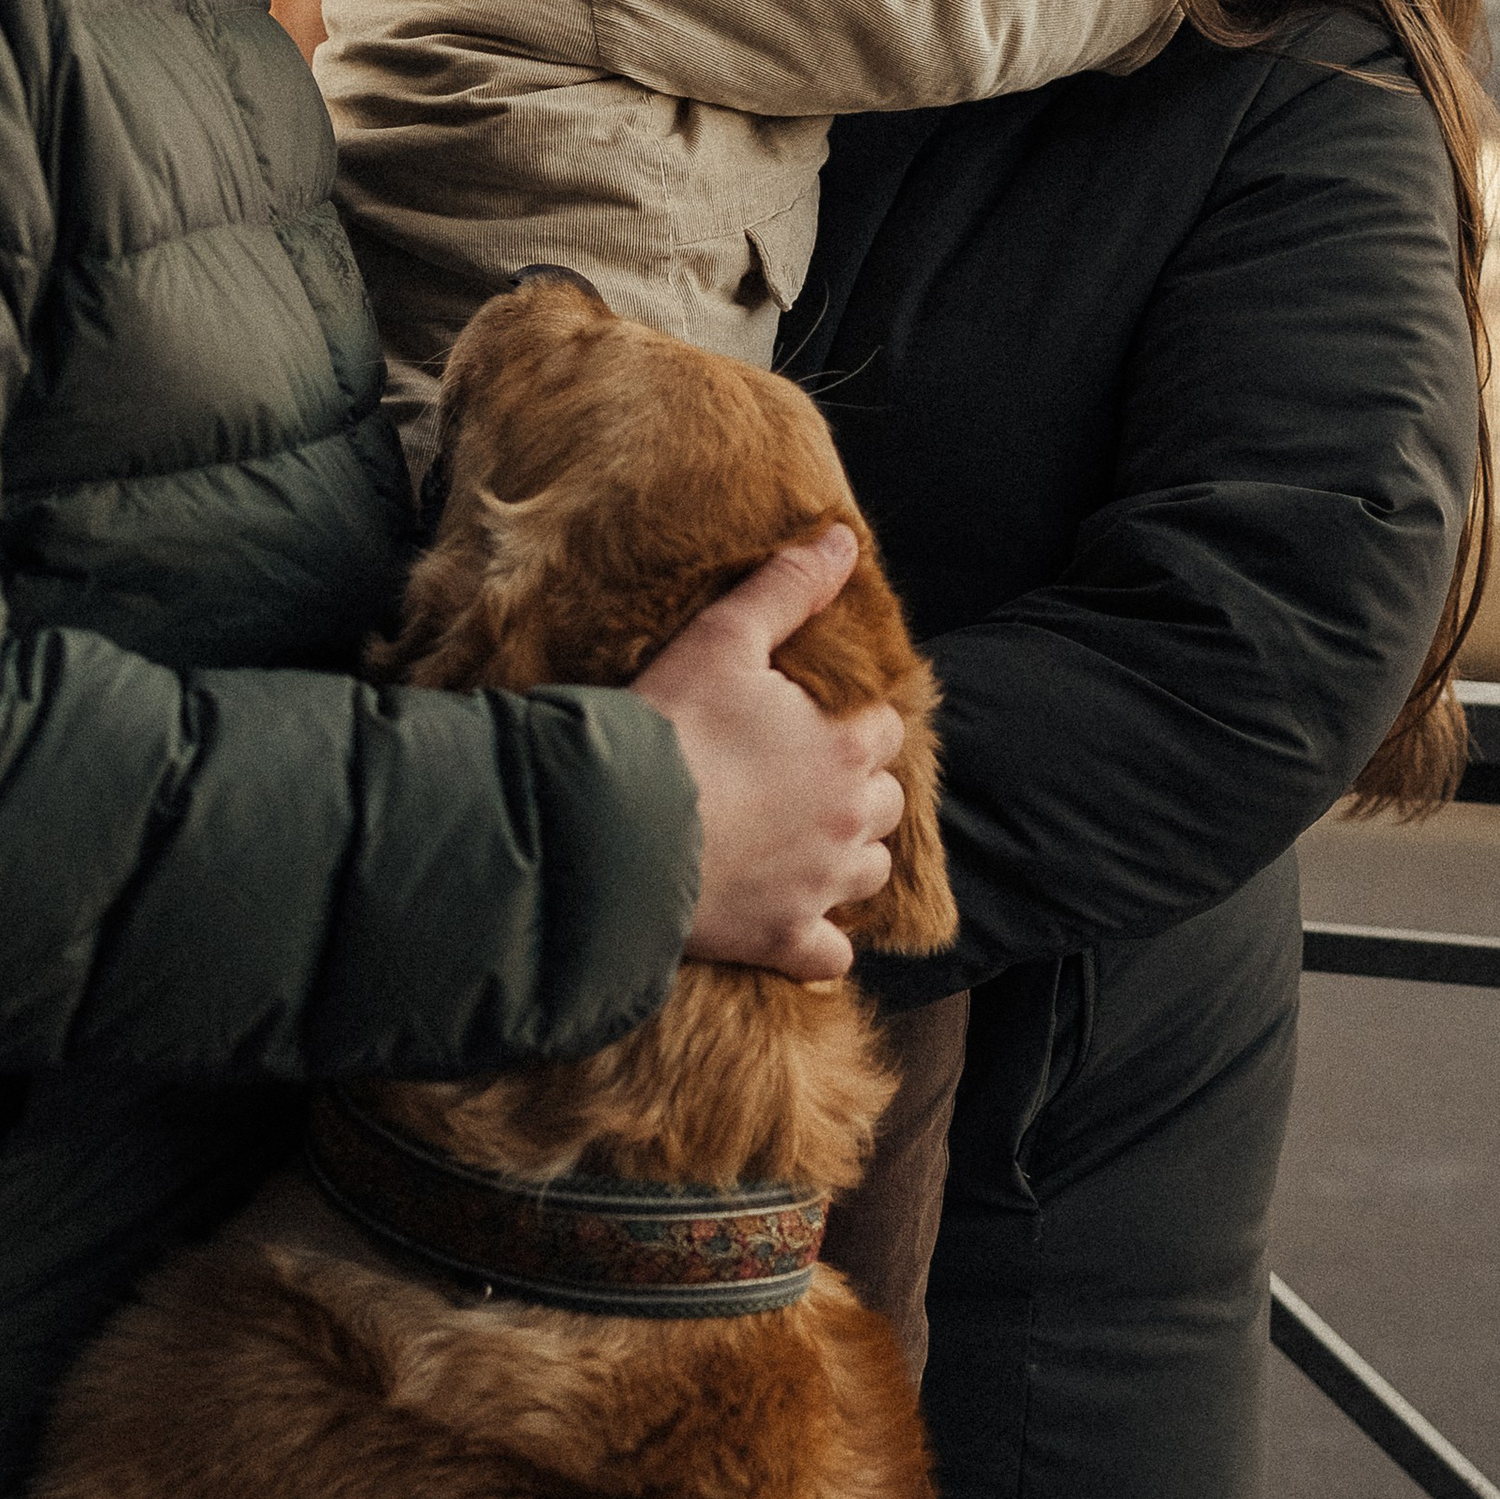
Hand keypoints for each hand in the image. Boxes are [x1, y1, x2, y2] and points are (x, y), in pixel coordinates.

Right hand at [636, 526, 902, 978]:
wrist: (613, 826)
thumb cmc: (668, 726)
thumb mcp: (724, 638)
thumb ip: (789, 588)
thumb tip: (844, 539)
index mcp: (847, 748)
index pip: (885, 730)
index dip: (854, 723)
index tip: (817, 723)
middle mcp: (849, 821)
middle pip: (884, 805)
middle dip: (856, 791)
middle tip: (804, 782)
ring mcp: (819, 888)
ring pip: (867, 876)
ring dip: (847, 861)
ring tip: (805, 847)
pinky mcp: (782, 941)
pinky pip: (829, 959)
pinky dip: (820, 947)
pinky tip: (797, 929)